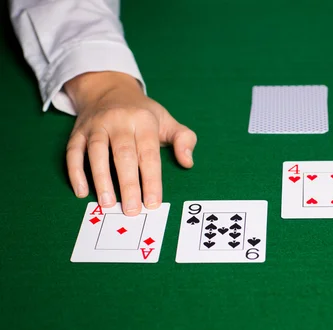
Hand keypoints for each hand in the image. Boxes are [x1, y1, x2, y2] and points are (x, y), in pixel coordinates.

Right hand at [65, 72, 196, 214]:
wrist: (109, 89)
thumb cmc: (143, 114)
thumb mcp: (167, 120)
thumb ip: (184, 139)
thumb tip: (188, 162)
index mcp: (144, 121)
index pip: (149, 153)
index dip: (151, 179)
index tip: (153, 203)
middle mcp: (118, 121)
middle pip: (123, 155)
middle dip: (128, 184)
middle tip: (132, 210)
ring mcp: (96, 126)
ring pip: (97, 152)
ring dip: (101, 179)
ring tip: (107, 203)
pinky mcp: (78, 132)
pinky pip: (73, 151)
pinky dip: (75, 172)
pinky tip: (81, 191)